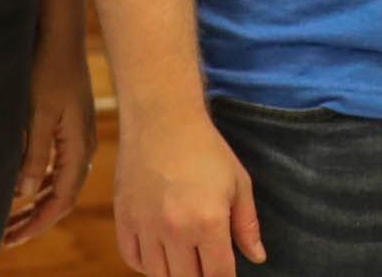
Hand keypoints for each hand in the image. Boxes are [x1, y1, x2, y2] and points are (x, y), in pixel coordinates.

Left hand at [2, 40, 98, 245]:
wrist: (61, 34)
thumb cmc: (48, 69)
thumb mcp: (37, 114)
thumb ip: (34, 154)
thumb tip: (25, 193)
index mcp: (78, 146)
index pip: (61, 200)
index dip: (37, 223)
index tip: (11, 239)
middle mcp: (83, 145)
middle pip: (62, 196)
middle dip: (35, 219)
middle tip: (6, 238)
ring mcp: (79, 136)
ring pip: (60, 183)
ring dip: (36, 203)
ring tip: (10, 219)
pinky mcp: (71, 126)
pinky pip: (59, 167)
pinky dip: (41, 183)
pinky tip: (24, 187)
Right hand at [114, 104, 265, 274]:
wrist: (163, 120)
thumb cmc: (206, 150)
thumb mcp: (238, 183)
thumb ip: (247, 225)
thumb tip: (257, 258)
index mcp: (209, 222)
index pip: (217, 275)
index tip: (225, 274)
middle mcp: (175, 230)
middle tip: (206, 265)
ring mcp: (146, 227)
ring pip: (158, 275)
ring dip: (174, 273)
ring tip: (185, 260)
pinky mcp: (124, 220)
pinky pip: (132, 259)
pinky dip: (146, 264)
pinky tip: (160, 253)